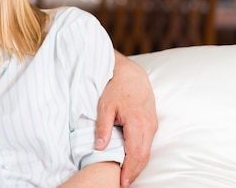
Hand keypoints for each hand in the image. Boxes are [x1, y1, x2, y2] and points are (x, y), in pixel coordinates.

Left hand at [95, 51, 157, 187]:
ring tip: (127, 177)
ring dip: (138, 165)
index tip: (122, 181)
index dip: (129, 170)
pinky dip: (141, 155)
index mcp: (137, 123)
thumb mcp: (104, 106)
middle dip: (134, 172)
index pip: (135, 153)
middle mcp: (149, 126)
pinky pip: (148, 144)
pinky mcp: (153, 124)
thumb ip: (102, 127)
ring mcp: (153, 125)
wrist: (131, 75)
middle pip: (144, 156)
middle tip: (124, 184)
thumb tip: (98, 147)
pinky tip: (132, 162)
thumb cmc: (116, 88)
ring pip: (148, 151)